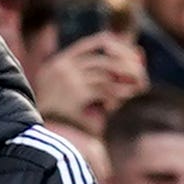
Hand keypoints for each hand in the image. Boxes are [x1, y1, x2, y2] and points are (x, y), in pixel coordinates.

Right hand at [31, 33, 148, 133]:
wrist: (41, 141)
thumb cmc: (63, 121)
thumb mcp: (79, 93)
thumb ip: (103, 74)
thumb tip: (140, 52)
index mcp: (59, 62)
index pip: (98, 42)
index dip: (121, 47)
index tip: (136, 58)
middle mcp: (62, 65)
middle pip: (106, 52)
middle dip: (128, 63)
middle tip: (142, 76)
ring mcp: (67, 77)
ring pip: (108, 70)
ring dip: (127, 79)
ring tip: (138, 88)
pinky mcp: (74, 93)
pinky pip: (105, 89)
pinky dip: (118, 95)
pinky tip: (124, 102)